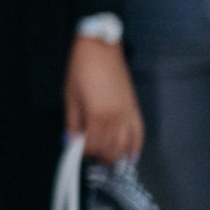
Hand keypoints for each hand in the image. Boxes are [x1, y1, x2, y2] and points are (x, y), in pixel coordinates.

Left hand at [65, 36, 143, 163]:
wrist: (101, 49)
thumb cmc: (81, 69)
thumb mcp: (70, 97)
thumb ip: (73, 123)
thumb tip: (71, 141)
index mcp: (98, 115)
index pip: (93, 146)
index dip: (83, 152)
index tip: (76, 152)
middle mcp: (117, 118)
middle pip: (111, 149)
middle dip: (99, 157)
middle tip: (89, 157)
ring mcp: (129, 114)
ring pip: (126, 145)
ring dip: (116, 155)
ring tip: (106, 160)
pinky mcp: (135, 109)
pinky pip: (139, 133)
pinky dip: (136, 147)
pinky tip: (131, 156)